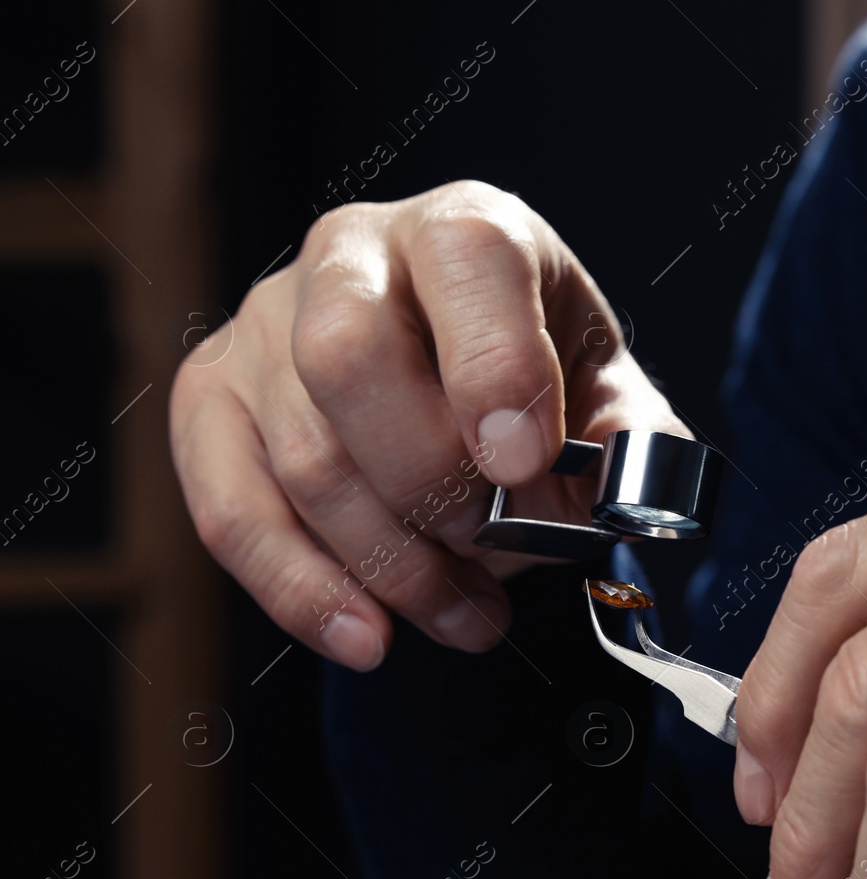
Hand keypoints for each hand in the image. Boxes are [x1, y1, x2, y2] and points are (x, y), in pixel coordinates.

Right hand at [171, 181, 684, 669]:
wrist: (452, 373)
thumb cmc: (534, 375)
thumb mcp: (605, 388)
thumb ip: (632, 435)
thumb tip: (625, 489)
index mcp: (464, 231)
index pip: (464, 260)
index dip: (494, 367)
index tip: (525, 465)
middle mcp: (352, 256)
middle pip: (349, 355)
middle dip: (433, 481)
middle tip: (498, 542)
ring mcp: (265, 325)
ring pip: (306, 456)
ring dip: (396, 564)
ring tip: (471, 613)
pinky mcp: (210, 399)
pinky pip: (231, 510)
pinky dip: (303, 591)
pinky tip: (369, 636)